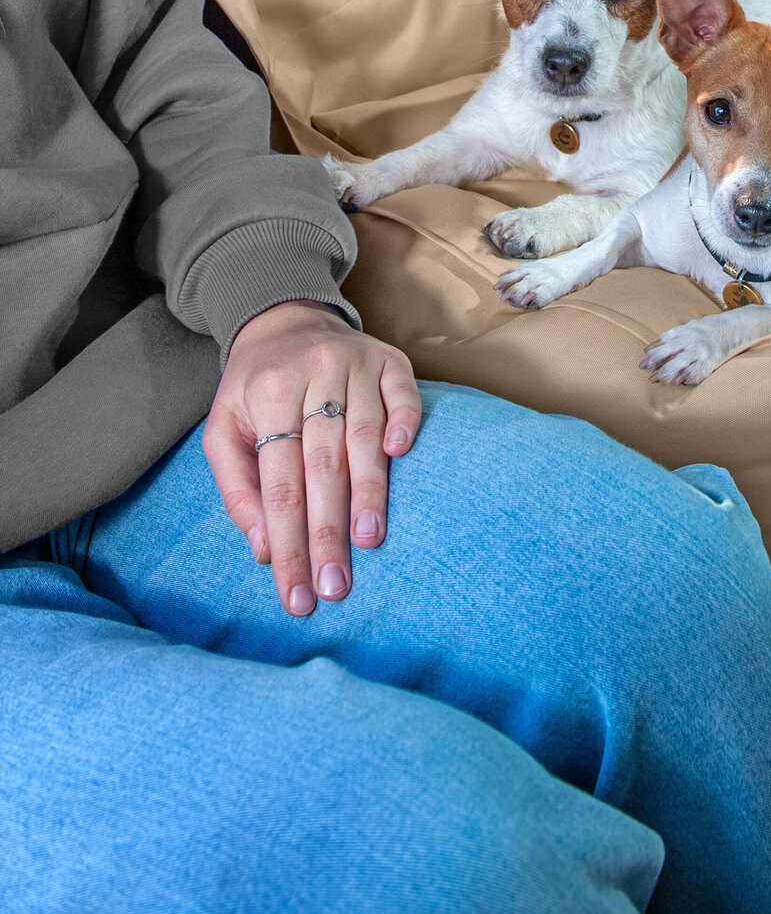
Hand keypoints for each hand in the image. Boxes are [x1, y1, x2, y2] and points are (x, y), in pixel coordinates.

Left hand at [202, 301, 420, 616]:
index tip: (297, 595)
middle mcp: (312, 375)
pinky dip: (404, 423)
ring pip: (363, 435)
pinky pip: (402, 393)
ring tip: (368, 542)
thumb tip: (262, 551)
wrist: (285, 318)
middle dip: (327, 532)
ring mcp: (354, 363)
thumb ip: (237, 489)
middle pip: (321, 466)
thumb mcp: (223, 429)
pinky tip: (400, 455)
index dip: (287, 543)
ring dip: (368, 492)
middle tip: (334, 587)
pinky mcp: (390, 359)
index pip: (278, 484)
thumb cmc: (254, 388)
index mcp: (266, 394)